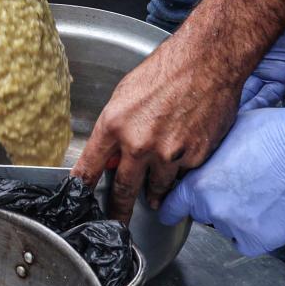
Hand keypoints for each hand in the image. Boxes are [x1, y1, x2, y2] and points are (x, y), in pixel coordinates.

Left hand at [72, 35, 239, 222]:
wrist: (206, 63)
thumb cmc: (165, 71)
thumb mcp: (125, 94)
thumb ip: (116, 127)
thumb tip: (112, 155)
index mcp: (114, 124)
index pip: (89, 166)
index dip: (81, 188)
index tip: (78, 200)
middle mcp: (139, 143)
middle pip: (122, 190)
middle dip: (118, 210)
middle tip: (116, 222)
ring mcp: (168, 154)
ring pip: (156, 188)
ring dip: (153, 193)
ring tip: (152, 196)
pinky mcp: (195, 158)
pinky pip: (183, 176)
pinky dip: (179, 174)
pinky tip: (181, 159)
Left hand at [157, 97, 284, 255]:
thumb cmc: (271, 134)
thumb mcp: (223, 136)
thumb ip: (205, 159)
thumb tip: (196, 164)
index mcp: (197, 184)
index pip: (172, 207)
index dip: (172, 207)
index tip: (169, 211)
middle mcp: (212, 209)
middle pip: (203, 213)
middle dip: (214, 202)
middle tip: (237, 186)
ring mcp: (237, 227)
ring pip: (226, 226)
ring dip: (236, 216)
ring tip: (258, 192)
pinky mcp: (262, 239)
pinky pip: (246, 242)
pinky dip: (253, 232)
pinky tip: (265, 210)